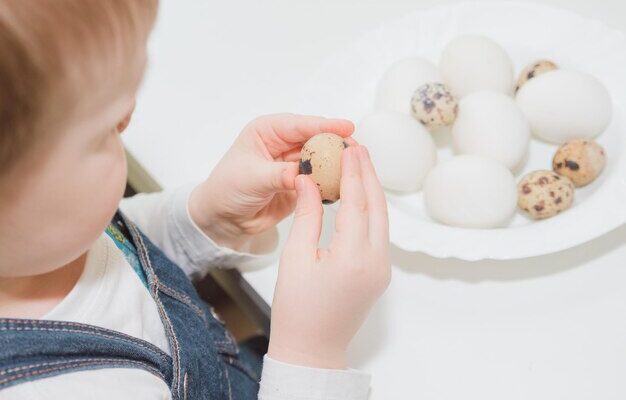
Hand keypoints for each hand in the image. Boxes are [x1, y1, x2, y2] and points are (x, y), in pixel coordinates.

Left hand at [188, 114, 353, 249]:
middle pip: (316, 139)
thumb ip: (280, 175)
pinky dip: (332, 182)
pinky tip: (344, 184)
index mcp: (268, 131)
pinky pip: (321, 180)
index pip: (300, 125)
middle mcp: (283, 144)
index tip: (346, 127)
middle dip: (336, 144)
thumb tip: (304, 175)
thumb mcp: (252, 178)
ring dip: (336, 164)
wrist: (224, 219)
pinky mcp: (301, 184)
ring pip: (321, 160)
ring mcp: (294, 164)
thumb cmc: (226, 190)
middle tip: (355, 151)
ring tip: (355, 168)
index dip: (324, 125)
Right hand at [268, 145, 390, 368]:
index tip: (349, 148)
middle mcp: (375, 262)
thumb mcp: (295, 258)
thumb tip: (309, 181)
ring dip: (372, 190)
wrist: (312, 348)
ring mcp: (382, 269)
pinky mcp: (380, 274)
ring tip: (360, 165)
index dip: (352, 172)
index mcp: (352, 258)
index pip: (356, 203)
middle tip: (358, 148)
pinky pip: (379, 233)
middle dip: (368, 174)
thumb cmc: (297, 309)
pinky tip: (361, 196)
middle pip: (377, 206)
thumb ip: (307, 216)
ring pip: (382, 219)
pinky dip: (371, 210)